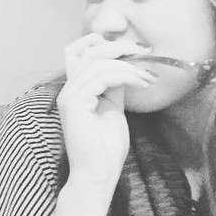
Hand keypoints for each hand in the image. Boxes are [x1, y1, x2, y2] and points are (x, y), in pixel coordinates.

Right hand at [57, 34, 156, 201]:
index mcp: (74, 90)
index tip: (132, 48)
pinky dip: (125, 76)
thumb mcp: (113, 108)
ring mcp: (68, 96)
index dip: (101, 43)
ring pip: (98, 63)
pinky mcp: (74, 103)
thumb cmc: (105, 148)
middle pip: (88, 52)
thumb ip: (113, 86)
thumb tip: (126, 66)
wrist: (98, 172)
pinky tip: (140, 83)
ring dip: (128, 66)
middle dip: (119, 47)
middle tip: (145, 52)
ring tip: (147, 77)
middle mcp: (67, 90)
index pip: (77, 52)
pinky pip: (101, 77)